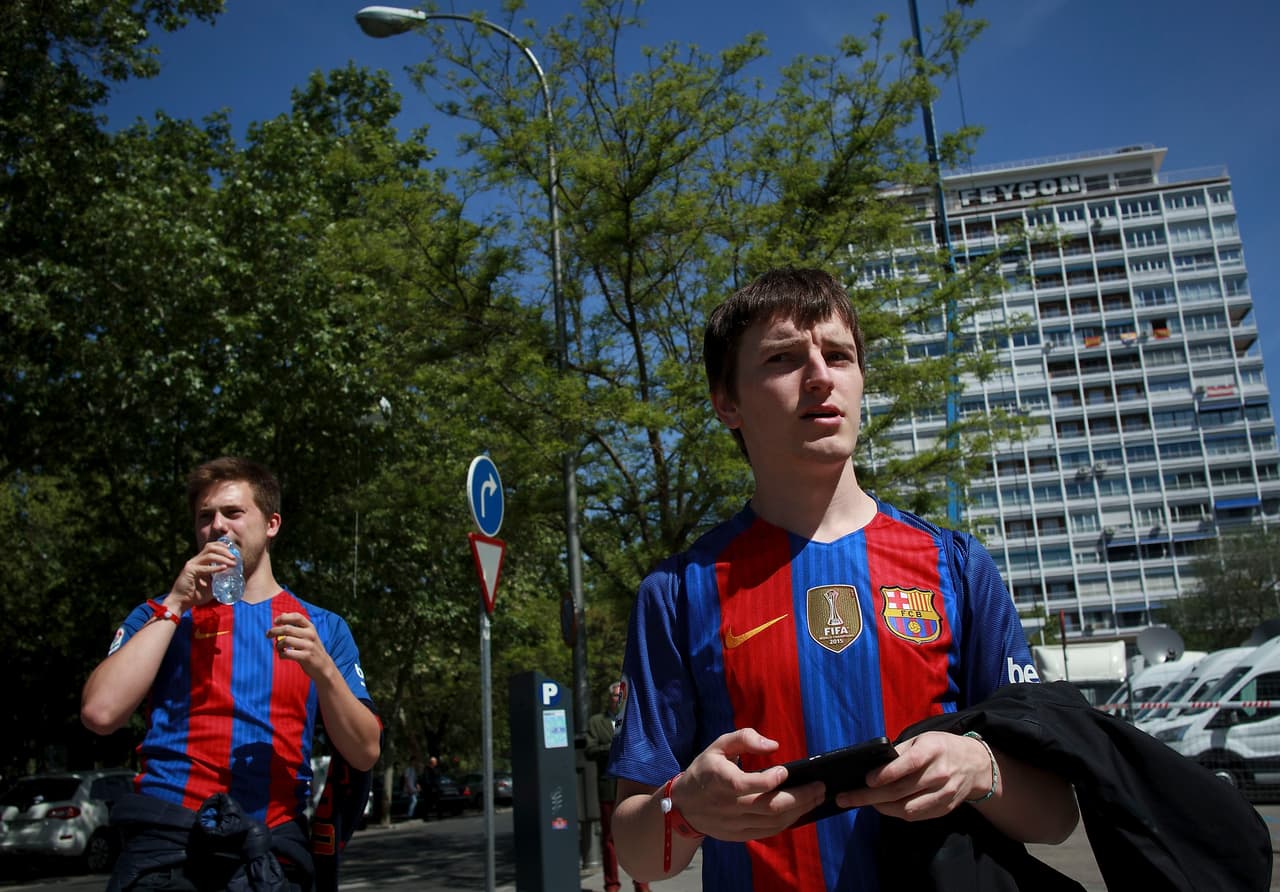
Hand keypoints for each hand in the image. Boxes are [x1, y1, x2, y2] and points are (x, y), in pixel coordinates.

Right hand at [167, 540, 238, 610]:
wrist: (181, 603)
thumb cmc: (195, 595)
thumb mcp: (211, 585)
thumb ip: (218, 579)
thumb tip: (232, 578)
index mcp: (199, 562)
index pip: (210, 547)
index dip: (221, 546)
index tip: (232, 550)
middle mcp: (195, 561)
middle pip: (210, 547)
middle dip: (224, 550)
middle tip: (234, 558)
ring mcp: (191, 565)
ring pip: (209, 555)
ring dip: (223, 558)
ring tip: (232, 563)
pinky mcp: (189, 571)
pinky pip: (204, 568)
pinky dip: (215, 568)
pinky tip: (224, 568)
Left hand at [268, 612, 332, 677]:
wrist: (323, 666)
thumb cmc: (311, 649)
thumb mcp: (307, 635)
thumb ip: (296, 625)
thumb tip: (282, 614)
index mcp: (310, 627)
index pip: (297, 617)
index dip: (284, 617)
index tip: (275, 621)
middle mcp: (311, 634)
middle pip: (287, 629)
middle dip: (274, 631)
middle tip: (268, 635)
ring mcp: (309, 646)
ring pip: (286, 640)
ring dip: (278, 645)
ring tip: (278, 648)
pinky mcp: (306, 657)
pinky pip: (287, 653)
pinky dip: (281, 654)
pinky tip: (282, 655)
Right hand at [673, 729, 825, 841]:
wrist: (684, 807)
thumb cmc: (705, 770)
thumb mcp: (718, 746)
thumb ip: (744, 738)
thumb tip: (773, 745)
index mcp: (719, 780)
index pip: (746, 785)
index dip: (769, 780)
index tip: (785, 771)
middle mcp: (728, 806)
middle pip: (769, 807)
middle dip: (799, 798)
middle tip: (820, 787)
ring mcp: (735, 824)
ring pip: (773, 822)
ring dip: (799, 810)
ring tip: (817, 797)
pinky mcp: (740, 835)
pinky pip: (769, 831)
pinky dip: (788, 822)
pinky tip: (800, 810)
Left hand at [834, 731, 991, 820]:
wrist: (974, 764)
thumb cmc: (940, 748)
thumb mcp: (921, 740)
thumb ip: (898, 752)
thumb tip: (871, 765)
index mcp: (932, 751)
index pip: (907, 765)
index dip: (884, 774)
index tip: (865, 780)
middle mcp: (939, 774)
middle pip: (900, 790)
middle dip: (868, 796)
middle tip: (845, 798)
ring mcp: (943, 794)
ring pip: (906, 808)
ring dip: (879, 807)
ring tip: (860, 802)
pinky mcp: (944, 809)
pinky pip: (915, 816)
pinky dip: (895, 813)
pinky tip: (881, 807)